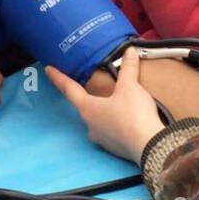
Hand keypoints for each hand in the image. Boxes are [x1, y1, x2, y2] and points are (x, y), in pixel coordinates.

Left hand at [46, 47, 164, 162]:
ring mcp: (101, 138)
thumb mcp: (130, 87)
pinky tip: (127, 120)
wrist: (150, 146)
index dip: (58, 77)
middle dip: (89, 96)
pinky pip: (111, 132)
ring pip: (98, 120)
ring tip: (117, 103)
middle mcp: (90, 124)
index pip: (69, 89)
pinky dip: (116, 124)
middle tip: (93, 87)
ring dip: (104, 111)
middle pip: (85, 106)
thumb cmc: (133, 114)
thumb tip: (129, 52)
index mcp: (88, 108)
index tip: (48, 69)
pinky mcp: (114, 148)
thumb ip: (128, 69)